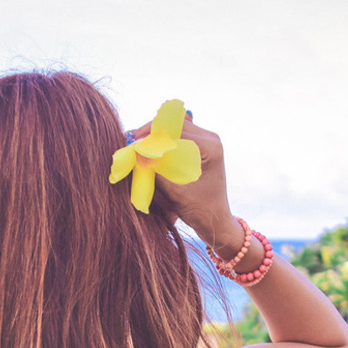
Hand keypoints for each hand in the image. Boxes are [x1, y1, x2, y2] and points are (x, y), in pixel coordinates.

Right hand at [130, 116, 236, 246]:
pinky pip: (179, 139)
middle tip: (132, 142)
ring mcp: (207, 143)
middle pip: (176, 125)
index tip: (133, 142)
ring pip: (176, 130)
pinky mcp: (201, 149)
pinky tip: (150, 151)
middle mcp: (211, 140)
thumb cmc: (200, 211)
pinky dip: (164, 144)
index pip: (176, 130)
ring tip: (139, 146)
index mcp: (210, 147)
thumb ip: (157, 174)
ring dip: (157, 137)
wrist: (216, 222)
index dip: (152, 134)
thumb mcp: (176, 193)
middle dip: (152, 133)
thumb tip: (136, 156)